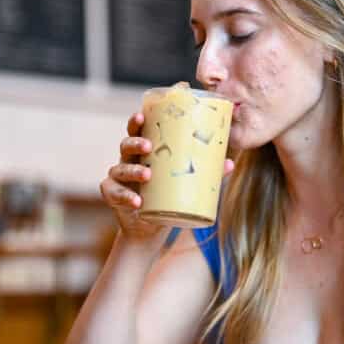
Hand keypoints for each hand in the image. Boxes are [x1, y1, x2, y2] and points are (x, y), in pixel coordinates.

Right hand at [100, 112, 234, 238]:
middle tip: (148, 146)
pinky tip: (136, 201)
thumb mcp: (184, 183)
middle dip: (135, 142)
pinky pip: (115, 193)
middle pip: (125, 144)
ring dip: (133, 170)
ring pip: (120, 168)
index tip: (141, 114)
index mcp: (144, 152)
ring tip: (147, 174)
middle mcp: (128, 160)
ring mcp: (118, 178)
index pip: (138, 130)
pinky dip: (125, 197)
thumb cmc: (167, 197)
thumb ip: (205, 173)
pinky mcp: (113, 196)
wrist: (149, 228)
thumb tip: (230, 163)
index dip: (137, 121)